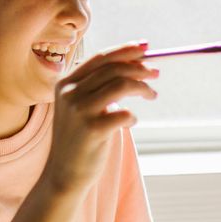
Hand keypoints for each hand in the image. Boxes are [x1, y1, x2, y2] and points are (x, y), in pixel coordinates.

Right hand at [43, 43, 157, 194]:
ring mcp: (79, 111)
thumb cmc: (80, 138)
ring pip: (121, 85)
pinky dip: (133, 116)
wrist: (64, 174)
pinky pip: (124, 114)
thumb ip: (99, 86)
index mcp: (66, 83)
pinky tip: (130, 123)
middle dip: (139, 67)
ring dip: (142, 87)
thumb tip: (136, 63)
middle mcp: (70, 93)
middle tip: (156, 72)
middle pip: (113, 68)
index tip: (146, 47)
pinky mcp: (91, 130)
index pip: (100, 58)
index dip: (125, 50)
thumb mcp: (82, 106)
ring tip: (151, 94)